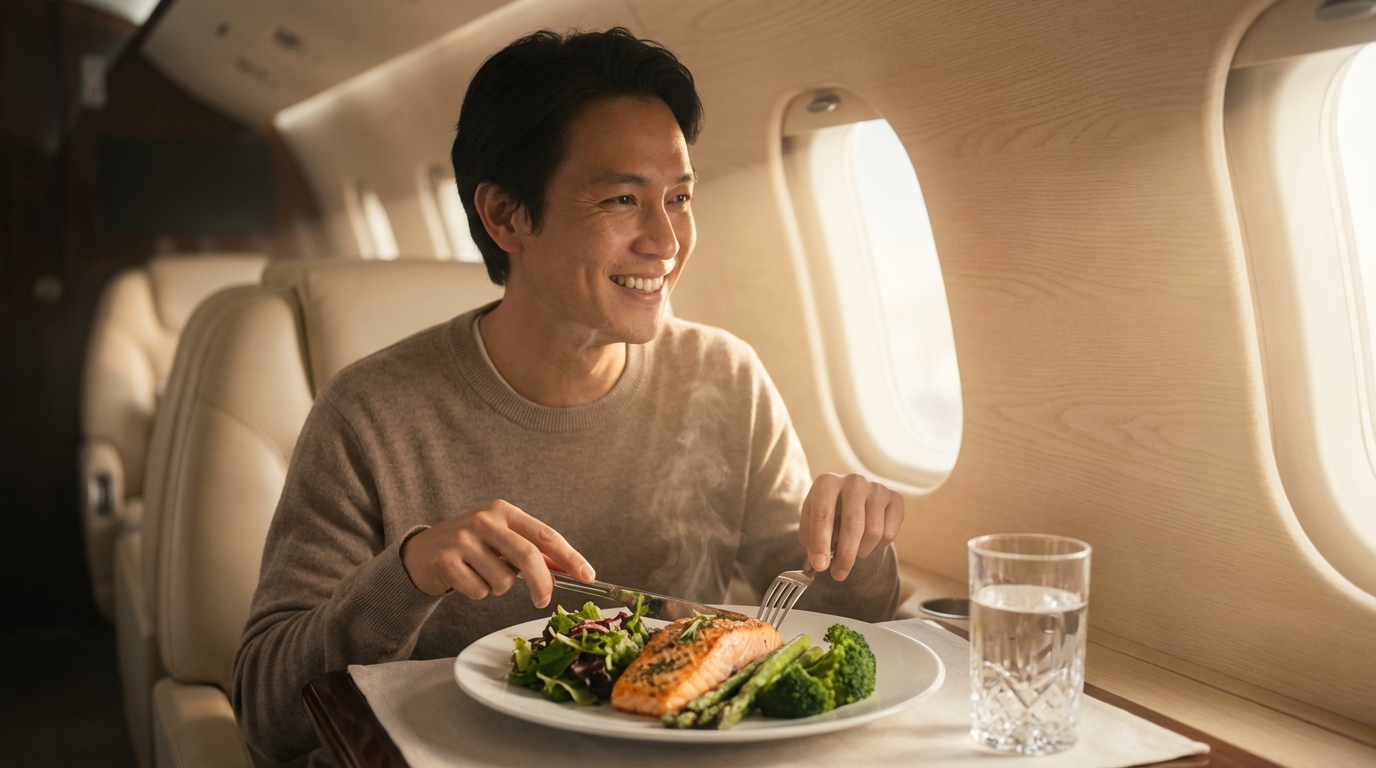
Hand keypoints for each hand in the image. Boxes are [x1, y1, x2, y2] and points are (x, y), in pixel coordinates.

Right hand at [400, 499, 593, 606]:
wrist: (421, 553)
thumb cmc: (471, 547)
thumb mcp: (501, 540)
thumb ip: (531, 551)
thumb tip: (567, 571)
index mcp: (504, 511)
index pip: (545, 535)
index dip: (570, 557)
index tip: (588, 576)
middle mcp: (485, 520)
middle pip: (528, 556)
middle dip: (542, 583)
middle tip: (544, 600)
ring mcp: (463, 539)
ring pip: (503, 580)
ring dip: (499, 588)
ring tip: (482, 575)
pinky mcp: (446, 560)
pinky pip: (479, 591)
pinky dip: (478, 593)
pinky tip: (464, 579)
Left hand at [799, 473, 904, 580]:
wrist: (851, 500)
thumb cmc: (828, 513)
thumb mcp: (812, 523)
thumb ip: (812, 541)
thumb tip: (819, 562)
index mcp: (827, 483)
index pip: (823, 516)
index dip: (821, 543)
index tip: (820, 566)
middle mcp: (854, 481)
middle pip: (853, 525)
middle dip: (845, 555)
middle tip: (838, 574)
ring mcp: (876, 488)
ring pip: (873, 532)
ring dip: (861, 551)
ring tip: (852, 550)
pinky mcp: (895, 498)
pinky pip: (889, 533)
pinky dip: (878, 546)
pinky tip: (869, 539)